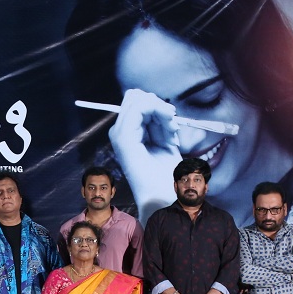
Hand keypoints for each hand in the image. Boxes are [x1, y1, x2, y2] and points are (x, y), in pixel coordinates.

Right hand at [109, 89, 182, 217]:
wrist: (165, 196)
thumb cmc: (168, 174)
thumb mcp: (164, 140)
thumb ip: (157, 121)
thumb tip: (155, 101)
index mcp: (127, 134)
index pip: (136, 102)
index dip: (156, 105)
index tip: (173, 119)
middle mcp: (119, 132)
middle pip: (137, 97)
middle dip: (159, 106)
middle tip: (173, 125)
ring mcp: (119, 134)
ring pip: (140, 99)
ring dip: (163, 112)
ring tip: (173, 134)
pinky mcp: (124, 137)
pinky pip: (140, 106)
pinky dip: (160, 112)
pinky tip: (170, 132)